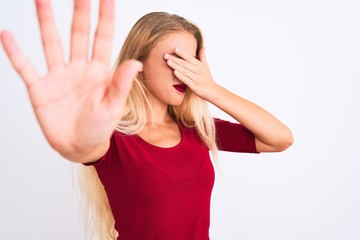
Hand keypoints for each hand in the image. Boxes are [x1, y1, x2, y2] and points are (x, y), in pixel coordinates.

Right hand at [0, 0, 141, 161]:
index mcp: (99, 72)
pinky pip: (25, 67)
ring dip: (46, 22)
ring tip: (42, 0)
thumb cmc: (99, 128)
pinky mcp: (40, 89)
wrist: (78, 147)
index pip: (102, 39)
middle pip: (78, 34)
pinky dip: (16, 53)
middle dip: (79, 12)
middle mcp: (78, 69)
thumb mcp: (113, 107)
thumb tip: (136, 63)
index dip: (104, 18)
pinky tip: (7, 36)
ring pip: (51, 43)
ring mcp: (58, 76)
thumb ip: (121, 85)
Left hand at [164, 47, 218, 99]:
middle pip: (185, 63)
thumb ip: (203, 57)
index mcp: (199, 65)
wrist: (212, 91)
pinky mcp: (194, 86)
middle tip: (166, 55)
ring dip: (176, 66)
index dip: (182, 53)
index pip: (190, 57)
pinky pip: (186, 80)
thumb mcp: (206, 66)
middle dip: (175, 59)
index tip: (175, 49)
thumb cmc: (207, 78)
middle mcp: (197, 71)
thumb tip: (203, 47)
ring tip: (168, 61)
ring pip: (184, 71)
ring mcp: (196, 78)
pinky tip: (175, 72)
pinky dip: (180, 76)